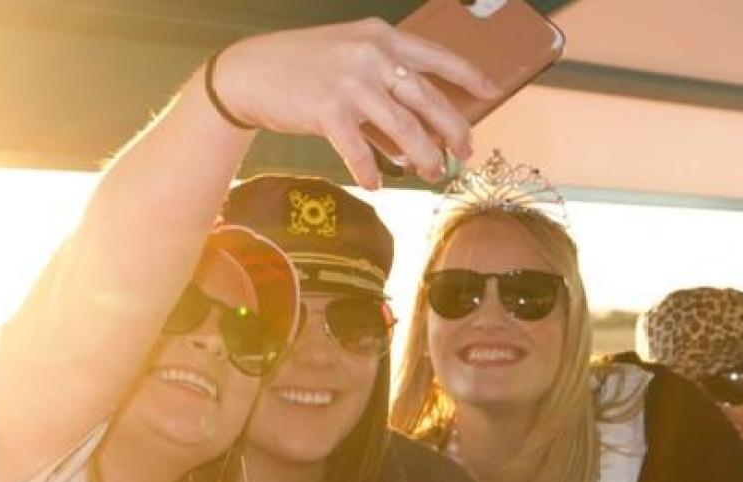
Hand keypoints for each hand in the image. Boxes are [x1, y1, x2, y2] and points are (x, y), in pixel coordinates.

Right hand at [213, 18, 500, 186]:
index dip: (469, 75)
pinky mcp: (328, 110)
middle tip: (463, 153)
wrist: (251, 71)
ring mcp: (351, 82)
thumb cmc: (304, 67)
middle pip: (428, 100)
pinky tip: (375, 183)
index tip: (492, 92)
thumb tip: (417, 132)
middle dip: (453, 131)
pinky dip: (370, 171)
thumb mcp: (349, 58)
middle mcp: (371, 55)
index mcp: (381, 37)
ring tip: (429, 173)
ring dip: (422, 157)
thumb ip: (385, 84)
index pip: (437, 55)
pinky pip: (361, 150)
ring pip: (404, 129)